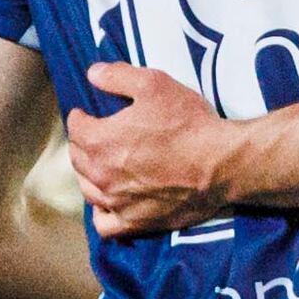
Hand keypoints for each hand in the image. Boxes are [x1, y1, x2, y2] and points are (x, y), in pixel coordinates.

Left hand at [71, 64, 233, 234]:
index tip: (89, 114)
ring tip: (105, 166)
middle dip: (85, 145)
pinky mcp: (135, 222)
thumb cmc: (189, 124)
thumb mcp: (155, 84)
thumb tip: (92, 73)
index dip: (82, 117)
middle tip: (99, 137)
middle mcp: (101, 174)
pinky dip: (103, 212)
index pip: (76, 127)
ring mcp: (116, 201)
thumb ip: (117, 76)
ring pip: (87, 189)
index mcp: (100, 140)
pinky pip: (104, 224)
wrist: (222, 164)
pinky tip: (111, 202)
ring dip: (91, 175)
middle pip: (78, 158)